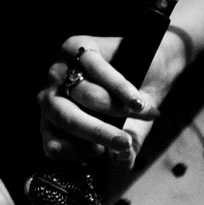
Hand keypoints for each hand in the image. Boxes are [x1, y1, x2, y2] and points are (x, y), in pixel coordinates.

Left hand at [37, 30, 187, 169]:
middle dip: (97, 133)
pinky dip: (120, 88)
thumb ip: (123, 157)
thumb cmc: (132, 112)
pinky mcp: (78, 46)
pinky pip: (97, 71)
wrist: (154, 71)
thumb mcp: (130, 140)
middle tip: (125, 143)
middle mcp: (49, 97)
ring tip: (144, 112)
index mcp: (53, 126)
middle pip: (65, 119)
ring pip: (84, 94)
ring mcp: (60, 70)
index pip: (53, 146)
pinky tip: (137, 100)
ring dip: (118, 108)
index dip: (77, 152)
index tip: (103, 153)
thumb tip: (121, 158)